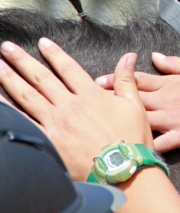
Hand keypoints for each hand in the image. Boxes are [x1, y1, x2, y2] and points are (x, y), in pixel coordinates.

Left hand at [0, 38, 151, 180]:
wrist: (122, 170)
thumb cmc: (130, 139)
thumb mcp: (134, 105)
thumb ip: (126, 79)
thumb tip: (129, 56)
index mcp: (91, 95)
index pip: (68, 68)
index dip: (55, 54)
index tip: (42, 43)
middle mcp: (70, 106)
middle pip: (42, 79)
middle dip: (23, 61)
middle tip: (8, 48)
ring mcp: (57, 124)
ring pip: (28, 97)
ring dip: (11, 80)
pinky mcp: (49, 142)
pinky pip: (25, 123)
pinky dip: (10, 112)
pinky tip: (0, 103)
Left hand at [97, 53, 179, 152]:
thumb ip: (173, 63)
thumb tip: (154, 55)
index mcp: (170, 83)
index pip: (138, 80)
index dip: (117, 78)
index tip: (99, 80)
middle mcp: (167, 100)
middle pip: (132, 99)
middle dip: (110, 99)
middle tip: (90, 100)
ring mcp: (173, 120)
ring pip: (140, 120)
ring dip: (121, 120)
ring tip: (102, 122)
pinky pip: (160, 144)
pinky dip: (146, 146)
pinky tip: (132, 149)